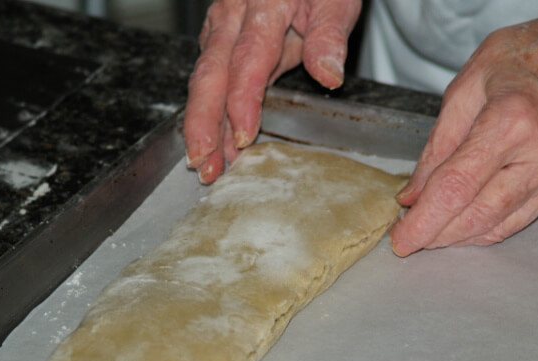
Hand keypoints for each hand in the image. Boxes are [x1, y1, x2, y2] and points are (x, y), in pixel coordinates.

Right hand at [184, 0, 361, 183]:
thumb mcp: (335, 0)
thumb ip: (328, 36)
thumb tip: (329, 75)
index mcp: (263, 4)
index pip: (249, 57)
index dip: (243, 99)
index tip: (244, 134)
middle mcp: (232, 17)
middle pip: (211, 74)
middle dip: (204, 122)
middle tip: (203, 162)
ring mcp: (220, 31)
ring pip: (204, 83)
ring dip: (202, 128)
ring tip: (206, 167)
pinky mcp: (218, 43)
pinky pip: (209, 83)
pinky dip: (210, 117)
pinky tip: (214, 147)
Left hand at [390, 1, 537, 255]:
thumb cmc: (523, 60)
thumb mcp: (465, 87)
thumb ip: (437, 146)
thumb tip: (412, 196)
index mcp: (512, 119)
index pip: (457, 186)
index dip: (424, 219)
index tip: (400, 239)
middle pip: (477, 214)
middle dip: (435, 234)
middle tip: (406, 239)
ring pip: (496, 225)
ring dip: (456, 236)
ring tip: (428, 231)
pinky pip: (514, 221)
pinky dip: (481, 228)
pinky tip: (459, 224)